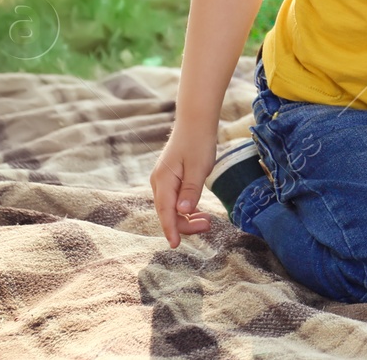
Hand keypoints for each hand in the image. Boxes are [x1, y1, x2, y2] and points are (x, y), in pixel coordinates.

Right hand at [150, 122, 218, 247]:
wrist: (195, 122)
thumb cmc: (198, 142)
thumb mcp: (199, 167)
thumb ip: (191, 190)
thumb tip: (182, 211)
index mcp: (163, 180)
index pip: (165, 212)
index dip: (171, 230)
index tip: (175, 245)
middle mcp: (159, 182)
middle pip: (167, 212)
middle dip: (185, 224)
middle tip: (208, 225)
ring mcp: (162, 180)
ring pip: (170, 207)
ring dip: (186, 217)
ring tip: (207, 221)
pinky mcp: (169, 178)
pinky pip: (174, 199)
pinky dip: (185, 208)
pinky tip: (198, 211)